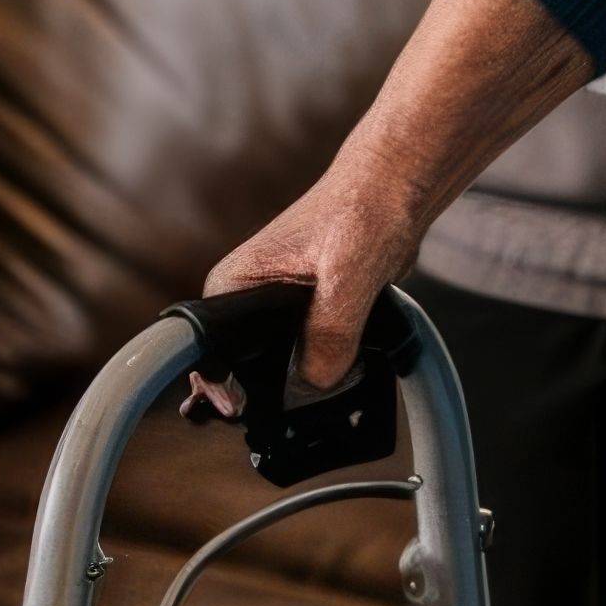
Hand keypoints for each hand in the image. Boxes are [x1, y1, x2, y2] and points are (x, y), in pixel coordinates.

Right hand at [199, 166, 420, 395]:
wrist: (396, 189)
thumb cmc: (362, 209)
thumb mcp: (346, 275)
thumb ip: (329, 333)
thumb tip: (314, 384)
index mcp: (233, 285)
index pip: (208, 351)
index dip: (220, 387)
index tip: (241, 412)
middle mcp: (247, 300)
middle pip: (245, 368)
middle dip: (268, 395)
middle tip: (293, 417)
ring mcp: (278, 310)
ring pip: (281, 367)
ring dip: (303, 384)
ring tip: (329, 393)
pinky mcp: (310, 315)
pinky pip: (311, 356)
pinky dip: (328, 369)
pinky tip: (347, 376)